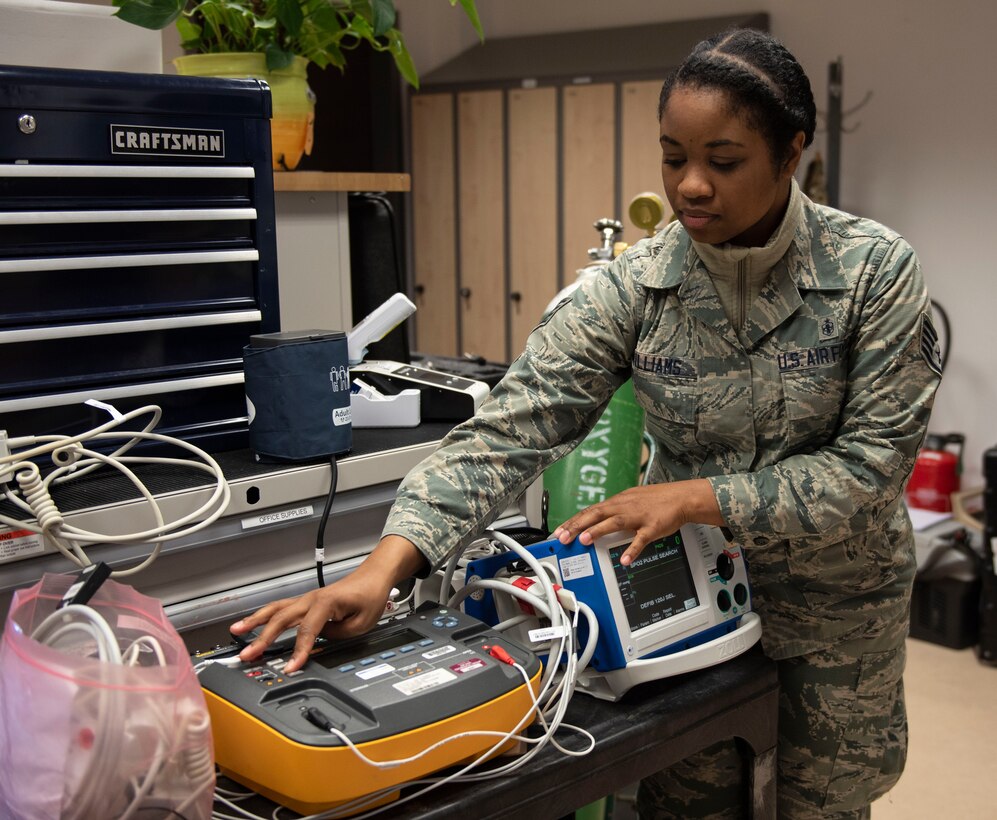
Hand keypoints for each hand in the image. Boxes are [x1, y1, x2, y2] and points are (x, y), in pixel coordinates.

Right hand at [230, 535, 424, 672]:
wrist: (374, 576)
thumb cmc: (369, 596)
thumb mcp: (361, 624)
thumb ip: (336, 635)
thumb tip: (317, 643)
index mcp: (326, 603)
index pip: (308, 630)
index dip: (299, 651)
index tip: (291, 667)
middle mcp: (312, 599)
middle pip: (282, 619)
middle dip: (263, 638)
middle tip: (247, 654)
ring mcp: (307, 599)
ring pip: (276, 609)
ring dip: (255, 621)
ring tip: (236, 632)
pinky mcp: (306, 603)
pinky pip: (280, 608)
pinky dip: (264, 616)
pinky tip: (252, 623)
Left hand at [551, 479, 723, 565]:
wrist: (682, 498)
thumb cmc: (657, 500)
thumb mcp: (631, 501)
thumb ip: (614, 511)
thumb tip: (597, 520)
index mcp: (618, 502)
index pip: (590, 511)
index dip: (573, 521)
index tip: (559, 531)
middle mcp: (624, 507)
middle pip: (596, 514)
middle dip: (578, 525)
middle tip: (563, 537)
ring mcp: (639, 516)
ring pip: (615, 522)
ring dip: (599, 530)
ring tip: (585, 540)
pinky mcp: (653, 526)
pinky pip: (642, 539)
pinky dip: (633, 549)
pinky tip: (625, 559)